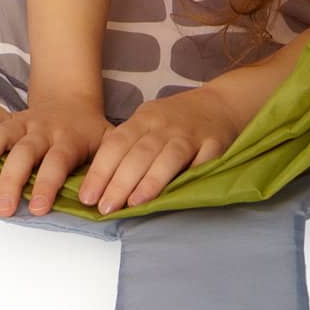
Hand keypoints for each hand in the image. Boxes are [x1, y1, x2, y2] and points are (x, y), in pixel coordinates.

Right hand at [0, 93, 109, 217]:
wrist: (73, 101)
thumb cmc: (90, 133)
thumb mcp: (109, 145)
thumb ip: (110, 167)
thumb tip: (113, 199)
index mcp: (69, 140)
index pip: (57, 162)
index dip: (47, 184)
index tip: (37, 208)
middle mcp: (43, 130)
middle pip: (24, 152)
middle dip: (12, 180)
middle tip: (3, 208)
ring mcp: (22, 122)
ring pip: (0, 135)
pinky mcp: (7, 117)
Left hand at [80, 86, 241, 214]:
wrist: (221, 103)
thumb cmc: (177, 119)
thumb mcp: (147, 121)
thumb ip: (127, 143)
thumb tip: (98, 180)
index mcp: (144, 118)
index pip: (116, 144)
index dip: (100, 171)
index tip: (88, 197)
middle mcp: (165, 125)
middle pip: (139, 153)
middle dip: (119, 182)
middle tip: (106, 207)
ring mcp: (191, 134)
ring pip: (168, 157)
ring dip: (150, 181)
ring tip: (134, 204)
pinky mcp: (216, 143)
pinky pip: (203, 161)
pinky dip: (191, 176)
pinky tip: (179, 193)